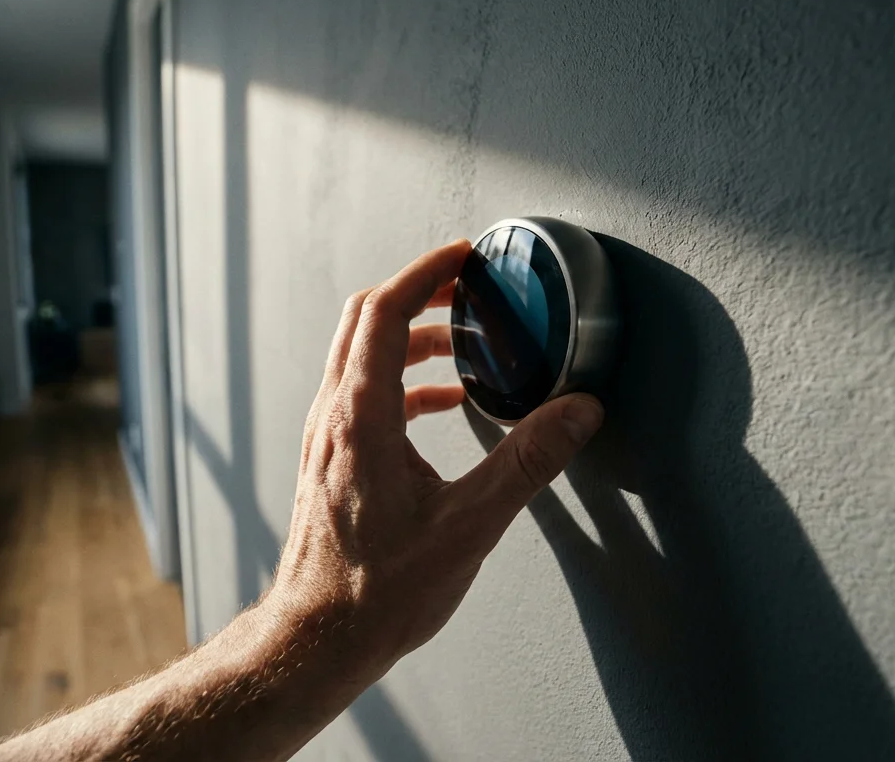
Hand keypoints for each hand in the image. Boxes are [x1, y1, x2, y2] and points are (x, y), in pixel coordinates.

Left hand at [262, 239, 605, 676]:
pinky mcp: (331, 462)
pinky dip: (402, 381)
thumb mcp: (469, 525)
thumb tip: (577, 412)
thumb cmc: (378, 592)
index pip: (386, 311)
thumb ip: (527, 463)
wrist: (317, 639)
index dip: (425, 271)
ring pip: (359, 356)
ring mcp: (327, 438)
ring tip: (461, 343)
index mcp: (362, 416)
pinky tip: (440, 407)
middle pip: (366, 320)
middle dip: (418, 292)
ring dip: (409, 337)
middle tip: (466, 287)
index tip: (463, 255)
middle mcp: (335, 417)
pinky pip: (361, 394)